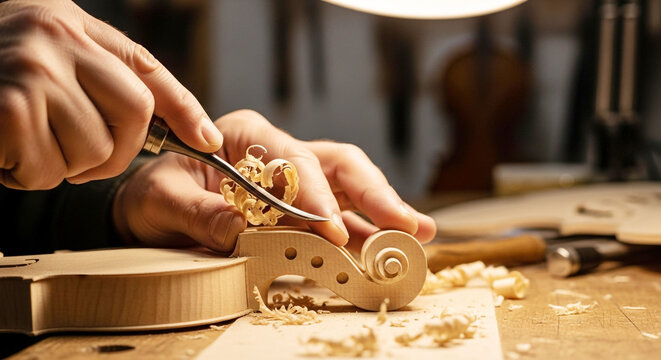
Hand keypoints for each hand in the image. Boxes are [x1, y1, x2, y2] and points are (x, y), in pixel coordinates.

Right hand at [0, 0, 222, 189]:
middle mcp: (59, 39)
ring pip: (93, 151)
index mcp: (75, 27)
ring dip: (60, 167)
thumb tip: (185, 131)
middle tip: (79, 157)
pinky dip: (25, 174)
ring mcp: (33, 70)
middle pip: (134, 117)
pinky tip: (4, 152)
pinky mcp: (7, 107)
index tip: (209, 142)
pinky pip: (46, 167)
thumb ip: (103, 79)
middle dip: (114, 153)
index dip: (185, 110)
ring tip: (25, 145)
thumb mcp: (49, 54)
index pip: (148, 71)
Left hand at [113, 110, 435, 252]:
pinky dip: (366, 232)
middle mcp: (281, 153)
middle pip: (338, 164)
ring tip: (416, 231)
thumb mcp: (162, 199)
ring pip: (352, 187)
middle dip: (374, 193)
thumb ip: (199, 213)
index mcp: (248, 136)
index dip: (316, 194)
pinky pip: (343, 216)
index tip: (331, 228)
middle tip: (402, 222)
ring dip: (384, 210)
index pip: (293, 157)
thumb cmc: (156, 195)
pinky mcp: (303, 208)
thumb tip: (239, 232)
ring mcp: (297, 180)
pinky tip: (390, 243)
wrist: (152, 211)